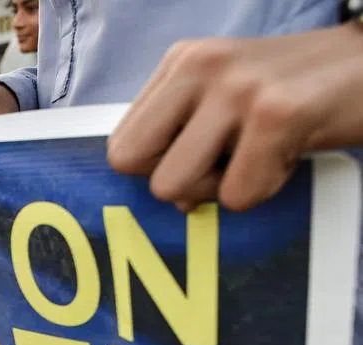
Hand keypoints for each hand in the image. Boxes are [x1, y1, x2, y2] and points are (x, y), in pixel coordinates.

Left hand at [107, 23, 362, 211]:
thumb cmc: (303, 92)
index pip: (122, 143)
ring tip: (261, 157)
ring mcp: (236, 87)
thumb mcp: (232, 100)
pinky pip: (237, 194)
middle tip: (224, 165)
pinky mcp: (276, 112)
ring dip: (221, 189)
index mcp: (182, 62)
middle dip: (174, 181)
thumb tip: (173, 201)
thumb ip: (189, 140)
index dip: (155, 168)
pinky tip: (291, 152)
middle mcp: (200, 66)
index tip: (200, 158)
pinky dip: (266, 189)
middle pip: (130, 162)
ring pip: (173, 185)